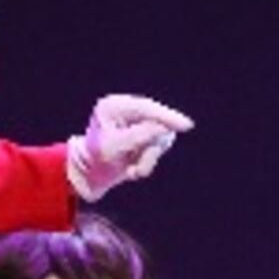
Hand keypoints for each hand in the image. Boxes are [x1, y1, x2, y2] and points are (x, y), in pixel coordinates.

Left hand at [67, 93, 194, 200]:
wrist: (92, 173)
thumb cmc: (98, 159)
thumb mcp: (114, 148)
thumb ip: (139, 136)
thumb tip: (164, 128)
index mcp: (113, 106)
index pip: (145, 108)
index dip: (167, 117)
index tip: (186, 125)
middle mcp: (128, 109)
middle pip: (157, 123)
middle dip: (150, 150)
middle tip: (137, 169)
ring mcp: (140, 120)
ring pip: (161, 138)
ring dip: (148, 159)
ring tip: (130, 170)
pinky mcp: (149, 133)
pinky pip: (159, 148)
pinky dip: (148, 161)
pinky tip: (132, 167)